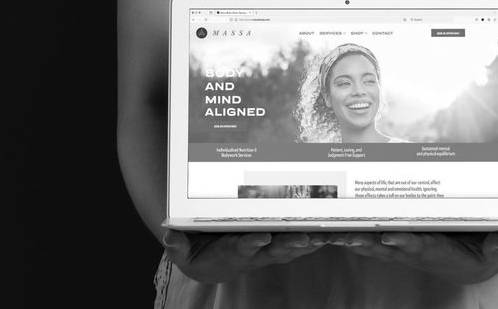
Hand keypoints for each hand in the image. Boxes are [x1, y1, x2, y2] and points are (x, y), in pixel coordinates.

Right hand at [162, 230, 324, 282]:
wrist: (208, 263)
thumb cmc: (196, 253)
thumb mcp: (183, 251)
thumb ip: (177, 245)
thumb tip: (169, 236)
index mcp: (231, 252)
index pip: (242, 248)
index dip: (252, 244)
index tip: (262, 238)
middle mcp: (253, 252)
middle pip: (275, 249)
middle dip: (291, 244)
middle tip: (307, 237)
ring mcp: (266, 250)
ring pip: (290, 246)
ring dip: (307, 242)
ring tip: (325, 235)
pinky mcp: (275, 244)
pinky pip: (296, 242)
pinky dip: (312, 239)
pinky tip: (329, 232)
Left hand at [319, 230, 497, 284]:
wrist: (467, 266)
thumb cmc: (478, 253)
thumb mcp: (491, 251)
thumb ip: (497, 243)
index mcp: (437, 251)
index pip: (419, 245)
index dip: (404, 241)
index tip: (390, 235)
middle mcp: (416, 251)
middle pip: (389, 246)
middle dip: (368, 241)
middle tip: (347, 235)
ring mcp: (404, 249)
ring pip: (376, 245)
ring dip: (356, 241)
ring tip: (333, 234)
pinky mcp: (398, 245)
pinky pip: (374, 241)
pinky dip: (356, 238)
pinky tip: (336, 234)